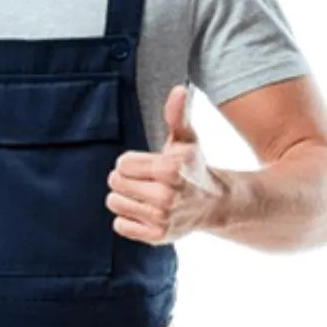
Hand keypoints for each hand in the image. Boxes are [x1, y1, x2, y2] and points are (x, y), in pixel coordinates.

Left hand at [106, 84, 225, 244]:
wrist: (213, 203)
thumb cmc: (192, 167)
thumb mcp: (185, 139)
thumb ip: (177, 115)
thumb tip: (179, 89)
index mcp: (169, 169)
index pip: (121, 164)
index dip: (131, 163)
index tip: (148, 165)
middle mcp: (166, 196)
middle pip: (115, 182)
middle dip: (126, 180)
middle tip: (146, 181)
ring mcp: (161, 218)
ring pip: (114, 203)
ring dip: (125, 198)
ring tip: (145, 196)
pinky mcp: (156, 237)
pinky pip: (120, 225)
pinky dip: (128, 219)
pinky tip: (146, 212)